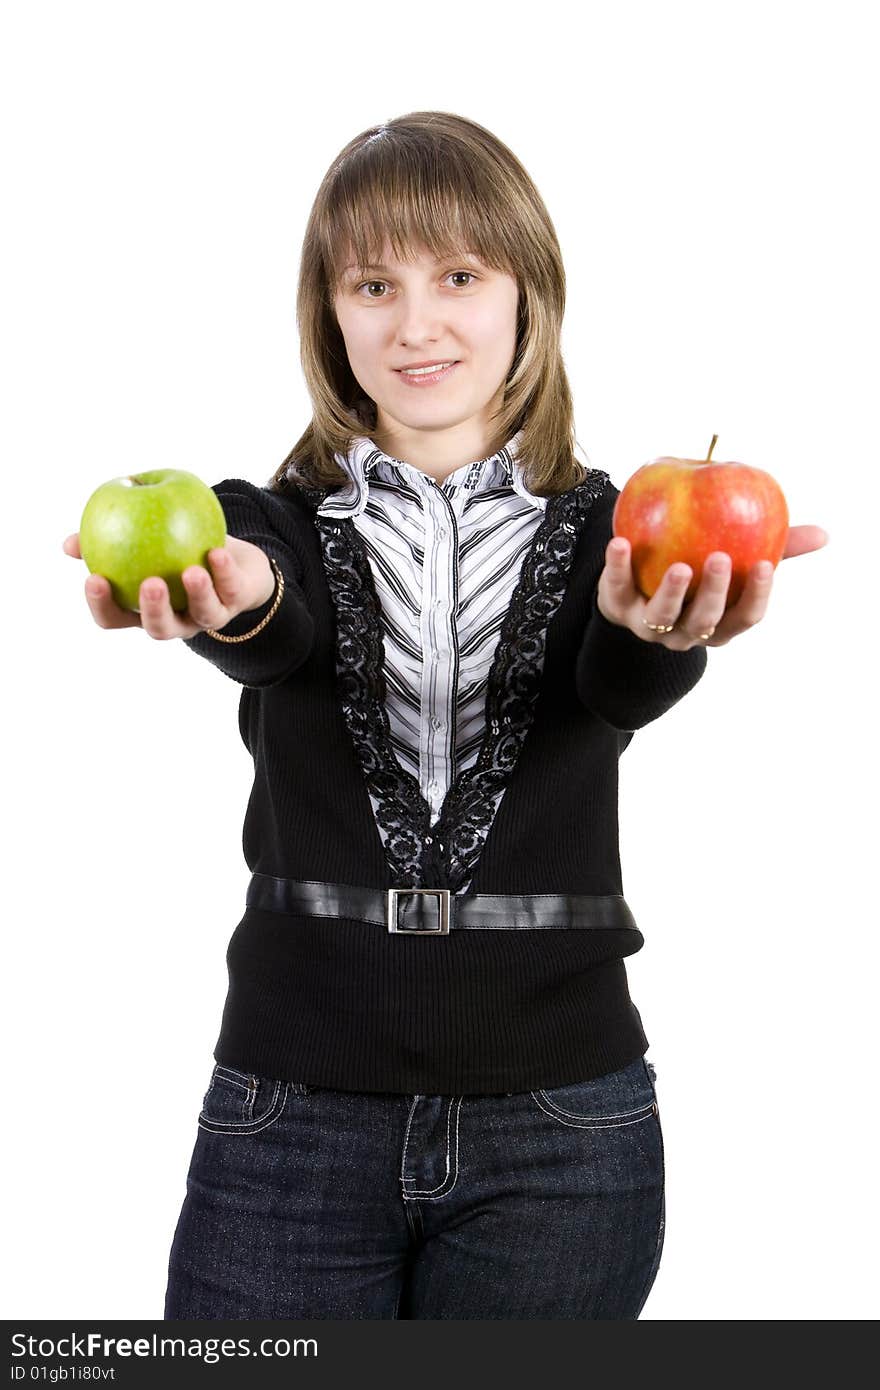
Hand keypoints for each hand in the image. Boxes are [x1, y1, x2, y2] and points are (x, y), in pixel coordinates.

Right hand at [61, 533, 276, 639]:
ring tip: (190, 572)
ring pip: (202, 615)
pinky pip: (230, 588)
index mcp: (146, 609)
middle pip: (160, 629)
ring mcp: (208, 615)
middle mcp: (177, 620)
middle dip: (153, 610)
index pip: (116, 618)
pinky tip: (215, 552)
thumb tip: (69, 543)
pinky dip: (223, 571)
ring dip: (197, 593)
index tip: (93, 578)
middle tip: (149, 584)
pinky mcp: (238, 601)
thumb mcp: (143, 540)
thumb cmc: (177, 548)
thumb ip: (108, 539)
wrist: (235, 560)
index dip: (103, 605)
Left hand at [596, 524, 828, 649]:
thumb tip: (822, 534)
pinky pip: (616, 589)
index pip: (745, 618)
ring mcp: (649, 625)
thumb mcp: (732, 562)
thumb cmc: (696, 570)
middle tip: (721, 559)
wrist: (631, 584)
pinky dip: (617, 567)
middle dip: (715, 593)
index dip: (757, 597)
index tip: (766, 565)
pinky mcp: (616, 607)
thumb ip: (772, 548)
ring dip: (672, 592)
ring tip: (680, 565)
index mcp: (718, 623)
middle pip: (705, 621)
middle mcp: (686, 631)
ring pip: (663, 618)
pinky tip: (621, 541)